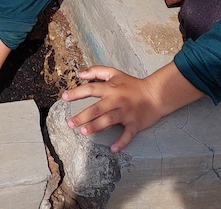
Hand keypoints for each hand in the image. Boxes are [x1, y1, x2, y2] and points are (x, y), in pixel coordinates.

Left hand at [61, 63, 202, 152]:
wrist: (156, 94)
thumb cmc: (132, 85)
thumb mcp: (115, 73)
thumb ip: (97, 71)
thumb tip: (80, 74)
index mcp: (111, 88)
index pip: (91, 89)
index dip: (77, 93)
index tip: (64, 97)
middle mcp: (117, 100)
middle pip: (97, 108)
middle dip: (83, 116)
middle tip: (70, 123)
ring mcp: (126, 113)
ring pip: (109, 120)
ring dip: (96, 126)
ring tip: (84, 132)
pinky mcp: (135, 123)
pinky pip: (127, 134)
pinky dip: (121, 142)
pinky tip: (113, 149)